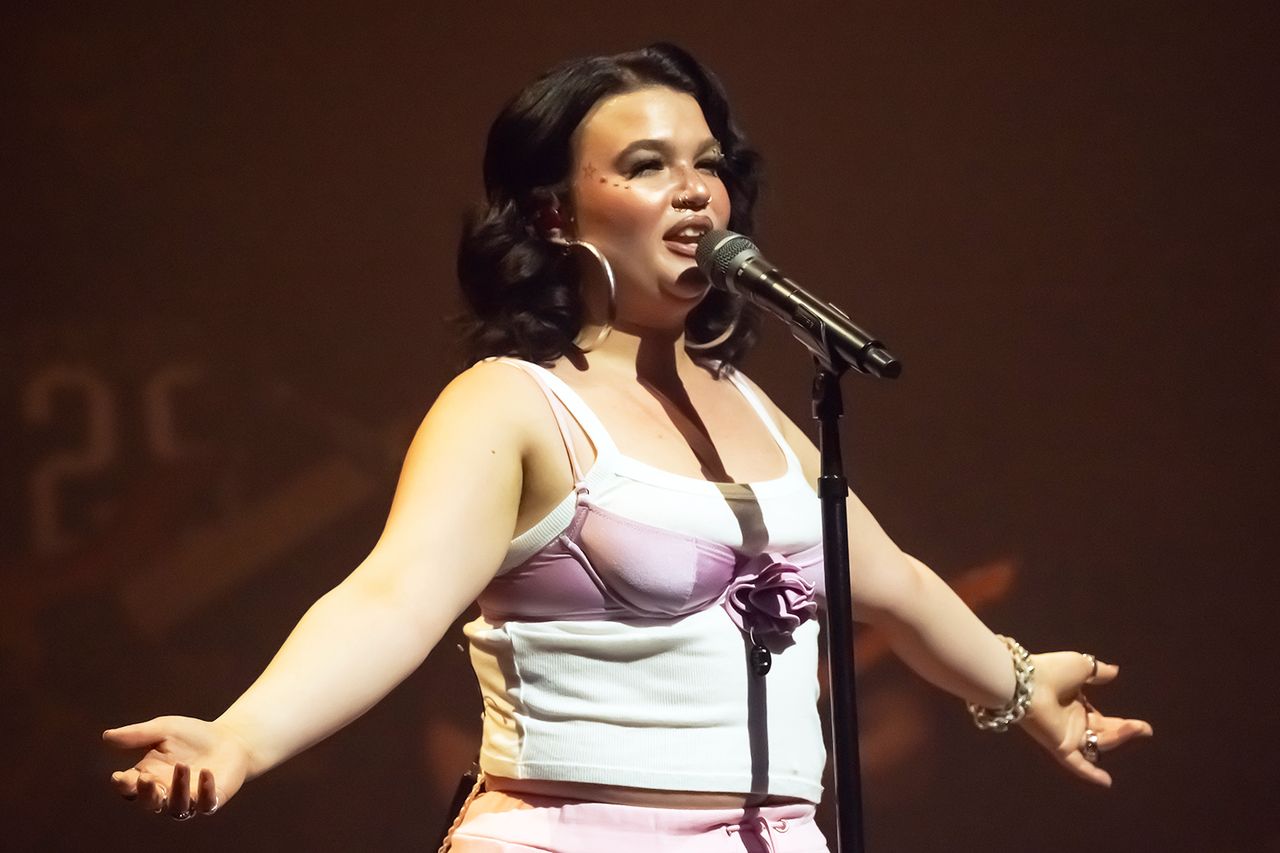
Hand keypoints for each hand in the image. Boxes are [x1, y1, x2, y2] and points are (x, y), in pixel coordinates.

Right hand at [103, 716, 252, 818]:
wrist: (229, 738)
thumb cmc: (192, 735)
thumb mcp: (164, 729)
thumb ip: (138, 734)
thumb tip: (106, 736)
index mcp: (148, 777)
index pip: (129, 789)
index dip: (123, 786)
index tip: (119, 777)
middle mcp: (166, 793)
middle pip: (150, 804)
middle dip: (146, 794)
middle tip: (145, 779)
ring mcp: (189, 800)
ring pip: (177, 808)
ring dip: (177, 790)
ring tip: (181, 766)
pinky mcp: (212, 800)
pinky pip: (206, 804)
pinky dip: (205, 792)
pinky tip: (206, 773)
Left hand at [1020, 651, 1153, 786]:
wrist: (1026, 680)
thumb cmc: (1051, 670)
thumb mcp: (1080, 666)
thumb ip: (1098, 671)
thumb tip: (1115, 671)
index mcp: (1074, 704)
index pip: (1100, 719)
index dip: (1120, 724)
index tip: (1141, 726)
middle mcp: (1071, 721)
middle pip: (1103, 733)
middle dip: (1125, 732)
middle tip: (1146, 729)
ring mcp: (1066, 735)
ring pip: (1098, 743)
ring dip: (1118, 737)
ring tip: (1138, 728)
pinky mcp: (1059, 746)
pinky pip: (1076, 764)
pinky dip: (1090, 773)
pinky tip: (1106, 782)